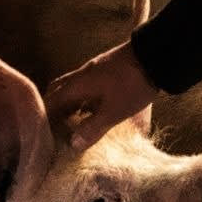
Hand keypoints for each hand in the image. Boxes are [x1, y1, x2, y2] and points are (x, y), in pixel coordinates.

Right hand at [43, 40, 157, 150]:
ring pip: (73, 89)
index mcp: (76, 85)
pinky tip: (94, 111)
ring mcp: (93, 70)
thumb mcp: (113, 112)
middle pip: (58, 92)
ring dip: (70, 105)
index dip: (45, 119)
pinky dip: (84, 99)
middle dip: (55, 111)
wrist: (155, 56)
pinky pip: (86, 86)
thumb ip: (92, 128)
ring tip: (75, 125)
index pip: (50, 102)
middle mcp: (80, 75)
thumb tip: (72, 145)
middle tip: (58, 130)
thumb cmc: (132, 85)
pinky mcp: (106, 69)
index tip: (46, 136)